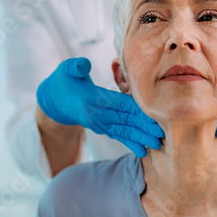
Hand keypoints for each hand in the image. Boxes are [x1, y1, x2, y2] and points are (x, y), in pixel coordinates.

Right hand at [36, 57, 164, 156]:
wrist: (54, 102)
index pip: (120, 104)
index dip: (137, 109)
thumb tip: (84, 65)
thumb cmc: (65, 80)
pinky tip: (143, 151)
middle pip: (125, 120)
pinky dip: (130, 143)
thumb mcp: (66, 69)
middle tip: (161, 133)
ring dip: (140, 138)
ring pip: (124, 131)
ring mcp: (99, 123)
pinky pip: (118, 136)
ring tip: (157, 145)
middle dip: (144, 127)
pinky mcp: (102, 128)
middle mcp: (97, 114)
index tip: (153, 114)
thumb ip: (76, 66)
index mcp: (93, 98)